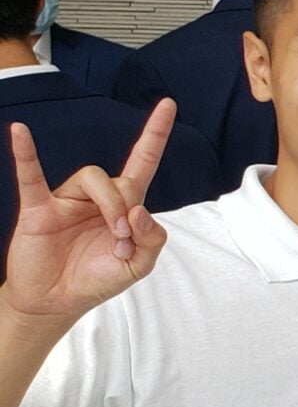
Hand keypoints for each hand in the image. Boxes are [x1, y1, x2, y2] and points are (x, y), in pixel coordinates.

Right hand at [4, 102, 175, 324]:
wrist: (58, 302)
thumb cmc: (97, 279)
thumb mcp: (139, 265)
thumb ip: (153, 238)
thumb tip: (140, 210)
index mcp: (124, 206)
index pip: (142, 162)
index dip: (155, 135)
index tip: (168, 104)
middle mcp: (96, 198)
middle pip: (120, 180)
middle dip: (128, 209)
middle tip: (124, 239)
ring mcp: (66, 201)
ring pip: (92, 177)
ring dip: (109, 204)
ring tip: (113, 235)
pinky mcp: (39, 210)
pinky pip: (30, 176)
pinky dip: (25, 154)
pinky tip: (20, 132)